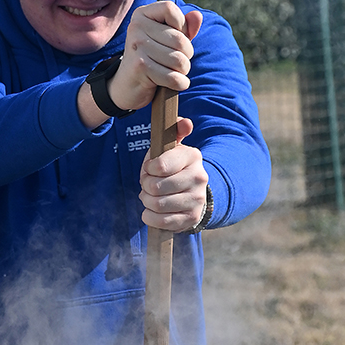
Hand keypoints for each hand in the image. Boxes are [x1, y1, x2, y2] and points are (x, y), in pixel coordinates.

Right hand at [108, 2, 203, 113]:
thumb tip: (197, 16)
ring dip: (183, 70)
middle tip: (177, 61)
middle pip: (179, 39)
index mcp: (141, 15)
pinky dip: (180, 83)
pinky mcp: (140, 67)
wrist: (127, 86)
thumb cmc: (152, 58)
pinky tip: (177, 83)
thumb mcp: (167, 39)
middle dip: (186, 54)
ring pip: (179, 60)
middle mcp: (136, 27)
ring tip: (174, 71)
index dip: (181, 25)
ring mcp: (137, 47)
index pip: (170, 9)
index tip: (176, 38)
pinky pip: (174, 77)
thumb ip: (184, 26)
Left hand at [139, 117, 208, 232]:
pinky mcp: (192, 218)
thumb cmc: (173, 167)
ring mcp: (197, 199)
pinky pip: (161, 221)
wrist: (191, 192)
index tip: (150, 169)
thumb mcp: (171, 147)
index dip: (148, 169)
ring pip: (157, 204)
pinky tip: (152, 210)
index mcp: (192, 156)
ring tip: (150, 196)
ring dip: (146, 201)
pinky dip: (149, 217)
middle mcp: (199, 177)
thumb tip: (185, 122)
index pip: (159, 166)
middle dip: (145, 186)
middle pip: (156, 187)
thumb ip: (174, 130)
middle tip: (148, 184)